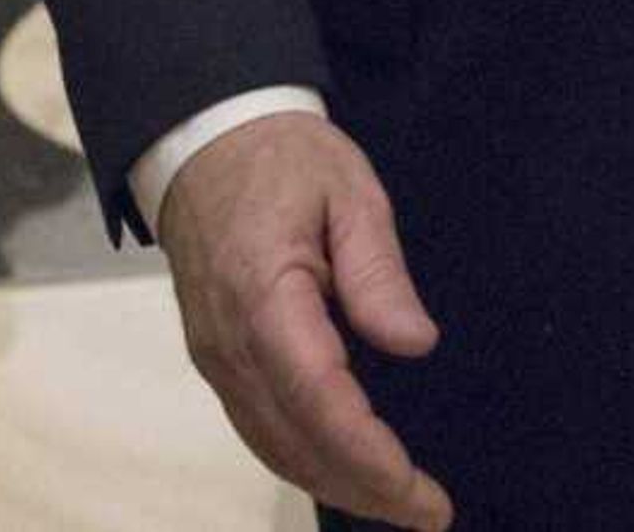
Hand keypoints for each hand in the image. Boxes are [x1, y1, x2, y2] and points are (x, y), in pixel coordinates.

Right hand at [157, 111, 452, 528]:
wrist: (203, 139)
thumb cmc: (283, 157)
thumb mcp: (349, 190)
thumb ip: (378, 270)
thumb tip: (414, 342)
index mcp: (264, 294)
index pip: (318, 398)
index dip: (368, 455)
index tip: (420, 491)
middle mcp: (228, 341)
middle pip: (294, 440)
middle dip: (363, 488)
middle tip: (431, 512)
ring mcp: (213, 355)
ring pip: (270, 445)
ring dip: (333, 483)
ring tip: (398, 502)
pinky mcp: (213, 357)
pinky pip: (255, 426)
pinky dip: (301, 459)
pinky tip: (343, 468)